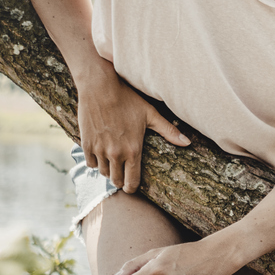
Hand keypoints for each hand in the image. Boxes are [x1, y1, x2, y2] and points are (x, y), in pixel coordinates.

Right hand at [77, 66, 188, 192]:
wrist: (100, 87)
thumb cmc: (127, 99)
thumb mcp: (150, 114)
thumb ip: (169, 131)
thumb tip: (188, 143)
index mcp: (133, 151)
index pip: (132, 182)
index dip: (133, 188)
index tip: (133, 187)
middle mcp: (115, 154)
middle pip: (116, 181)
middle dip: (121, 181)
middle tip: (123, 176)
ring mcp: (99, 150)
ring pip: (103, 172)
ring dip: (108, 170)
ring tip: (113, 164)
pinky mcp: (86, 144)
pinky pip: (90, 163)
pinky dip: (95, 161)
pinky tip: (100, 154)